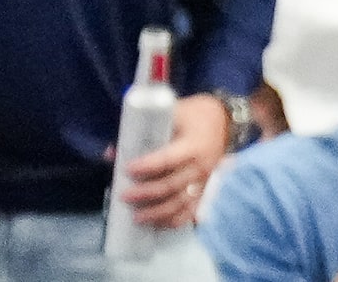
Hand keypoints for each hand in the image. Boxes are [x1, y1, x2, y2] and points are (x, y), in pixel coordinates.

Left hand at [121, 93, 227, 229]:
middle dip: (146, 193)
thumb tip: (113, 152)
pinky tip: (158, 225)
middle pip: (171, 186)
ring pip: (179, 204)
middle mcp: (200, 167)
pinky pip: (190, 211)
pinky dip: (174, 221)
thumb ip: (144, 131)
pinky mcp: (205, 190)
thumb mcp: (172, 112)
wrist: (224, 120)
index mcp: (193, 145)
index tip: (127, 169)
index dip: (147, 166)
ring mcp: (204, 181)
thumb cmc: (194, 114)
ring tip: (137, 217)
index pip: (167, 160)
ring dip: (157, 213)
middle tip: (125, 195)